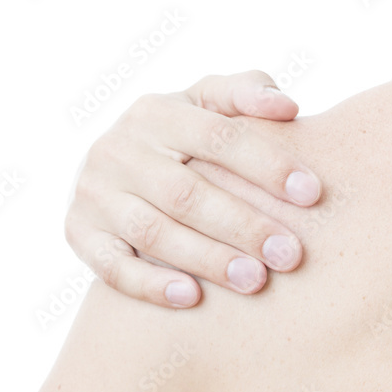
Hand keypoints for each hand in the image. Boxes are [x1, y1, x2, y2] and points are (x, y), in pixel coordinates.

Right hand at [65, 70, 321, 307]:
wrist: (110, 167)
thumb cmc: (181, 138)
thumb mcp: (205, 104)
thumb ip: (245, 93)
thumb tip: (287, 107)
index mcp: (156, 112)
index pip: (217, 137)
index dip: (266, 165)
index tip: (312, 194)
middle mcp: (117, 150)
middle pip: (187, 193)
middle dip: (242, 225)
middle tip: (290, 255)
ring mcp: (94, 194)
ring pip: (153, 233)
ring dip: (206, 259)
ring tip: (255, 281)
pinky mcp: (79, 234)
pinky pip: (112, 267)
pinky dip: (150, 284)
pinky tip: (193, 298)